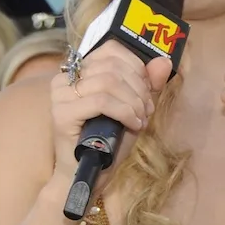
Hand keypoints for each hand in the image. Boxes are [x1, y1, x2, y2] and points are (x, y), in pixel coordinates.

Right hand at [49, 40, 169, 182]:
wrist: (91, 175)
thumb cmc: (110, 141)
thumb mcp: (135, 107)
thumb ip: (149, 84)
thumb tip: (164, 61)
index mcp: (81, 70)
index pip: (112, 50)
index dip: (137, 67)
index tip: (147, 91)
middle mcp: (66, 78)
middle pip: (113, 66)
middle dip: (139, 88)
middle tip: (146, 110)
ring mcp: (60, 95)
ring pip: (109, 82)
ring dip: (134, 102)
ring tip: (139, 119)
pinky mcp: (62, 113)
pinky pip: (102, 101)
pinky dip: (125, 112)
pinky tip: (133, 125)